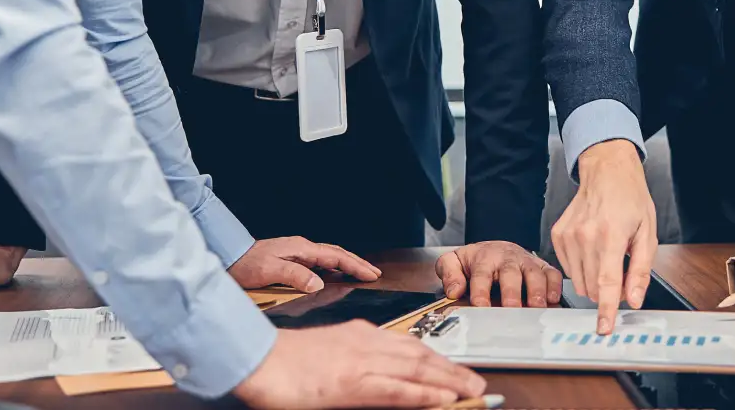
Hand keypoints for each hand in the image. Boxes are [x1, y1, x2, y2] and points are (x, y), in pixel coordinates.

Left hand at [228, 236, 381, 292]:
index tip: (371, 274)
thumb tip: (318, 283)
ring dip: (346, 265)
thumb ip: (295, 276)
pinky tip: (333, 276)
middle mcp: (301, 248)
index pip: (336, 256)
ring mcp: (297, 253)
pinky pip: (319, 263)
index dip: (355, 265)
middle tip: (374, 273)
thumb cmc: (245, 264)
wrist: (227, 257)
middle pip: (337, 254)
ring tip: (360, 273)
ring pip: (329, 257)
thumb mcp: (270, 271)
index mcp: (301, 249)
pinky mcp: (291, 259)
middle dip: (357, 263)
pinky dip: (332, 268)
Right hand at [232, 321, 486, 408]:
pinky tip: (443, 400)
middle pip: (421, 357)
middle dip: (453, 370)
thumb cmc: (285, 361)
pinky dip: (424, 394)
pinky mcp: (352, 383)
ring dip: (450, 382)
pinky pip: (397, 390)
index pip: (410, 347)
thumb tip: (377, 377)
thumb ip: (355, 362)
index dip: (438, 361)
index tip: (457, 371)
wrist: (256, 358)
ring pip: (417, 371)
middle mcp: (367, 343)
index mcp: (361, 335)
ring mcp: (362, 362)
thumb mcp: (328, 355)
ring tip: (473, 391)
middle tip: (478, 383)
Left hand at [436, 241, 561, 307]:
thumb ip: (448, 273)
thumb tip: (454, 290)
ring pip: (534, 272)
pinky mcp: (541, 267)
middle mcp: (507, 259)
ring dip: (537, 290)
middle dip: (512, 292)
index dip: (481, 291)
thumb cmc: (476, 261)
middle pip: (510, 273)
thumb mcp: (454, 262)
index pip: (481, 274)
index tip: (480, 306)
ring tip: (536, 307)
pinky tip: (552, 299)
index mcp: (484, 258)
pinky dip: (554, 285)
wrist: (494, 248)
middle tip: (512, 309)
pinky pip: (552, 273)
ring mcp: (526, 262)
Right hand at [551, 139, 655, 334]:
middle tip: (621, 270)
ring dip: (595, 280)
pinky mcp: (557, 235)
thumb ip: (640, 270)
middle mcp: (585, 236)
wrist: (606, 172)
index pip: (607, 283)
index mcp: (610, 236)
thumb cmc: (630, 199)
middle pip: (593, 287)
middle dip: (608, 290)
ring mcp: (567, 236)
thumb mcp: (647, 234)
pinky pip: (569, 268)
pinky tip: (592, 248)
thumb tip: (634, 299)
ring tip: (606, 254)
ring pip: (580, 281)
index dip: (607, 310)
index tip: (603, 328)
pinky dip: (582, 267)